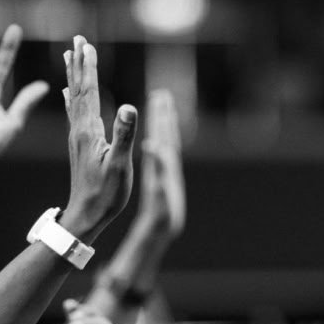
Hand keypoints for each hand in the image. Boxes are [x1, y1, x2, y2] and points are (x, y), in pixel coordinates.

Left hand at [61, 35, 136, 239]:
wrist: (85, 216)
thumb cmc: (106, 194)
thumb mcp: (120, 164)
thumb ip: (124, 134)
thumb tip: (129, 105)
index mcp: (89, 130)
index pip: (88, 91)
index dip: (88, 67)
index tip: (87, 44)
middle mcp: (79, 129)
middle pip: (78, 89)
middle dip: (79, 64)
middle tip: (78, 40)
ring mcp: (77, 137)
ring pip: (74, 98)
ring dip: (74, 76)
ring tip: (70, 57)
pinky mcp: (79, 145)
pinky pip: (74, 113)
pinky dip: (71, 98)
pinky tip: (67, 94)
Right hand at [136, 89, 185, 238]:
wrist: (167, 227)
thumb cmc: (162, 215)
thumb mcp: (159, 196)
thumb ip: (159, 175)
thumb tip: (154, 150)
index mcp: (166, 167)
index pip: (164, 139)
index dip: (161, 122)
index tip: (159, 103)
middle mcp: (169, 165)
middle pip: (167, 135)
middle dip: (164, 116)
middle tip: (162, 96)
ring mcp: (166, 168)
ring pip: (165, 140)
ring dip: (163, 122)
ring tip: (160, 105)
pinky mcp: (162, 172)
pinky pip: (160, 149)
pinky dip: (158, 137)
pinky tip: (154, 132)